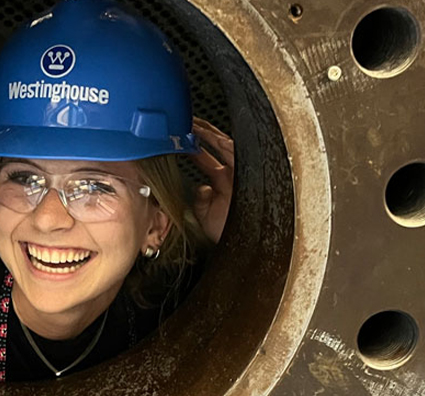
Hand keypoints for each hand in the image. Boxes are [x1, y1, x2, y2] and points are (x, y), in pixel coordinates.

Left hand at [189, 117, 233, 243]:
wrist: (240, 244)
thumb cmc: (226, 232)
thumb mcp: (204, 214)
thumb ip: (199, 197)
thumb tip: (198, 186)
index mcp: (223, 182)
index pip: (205, 158)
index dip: (191, 148)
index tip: (178, 139)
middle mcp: (233, 174)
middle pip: (216, 146)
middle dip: (202, 132)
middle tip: (187, 121)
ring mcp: (239, 172)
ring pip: (225, 144)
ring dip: (209, 132)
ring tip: (194, 122)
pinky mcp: (245, 172)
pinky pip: (234, 151)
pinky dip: (221, 142)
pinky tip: (209, 134)